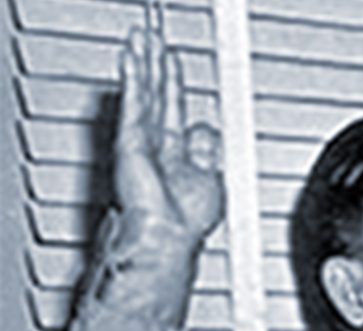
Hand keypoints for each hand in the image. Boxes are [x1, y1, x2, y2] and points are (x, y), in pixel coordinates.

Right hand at [115, 27, 223, 245]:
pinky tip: (133, 58)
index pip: (176, 114)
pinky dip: (134, 79)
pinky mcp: (130, 142)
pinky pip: (134, 103)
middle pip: (158, 99)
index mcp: (178, 161)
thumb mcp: (211, 181)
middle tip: (153, 42)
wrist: (166, 237)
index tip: (174, 67)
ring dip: (143, 65)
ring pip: (144, 95)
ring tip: (142, 39)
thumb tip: (209, 131)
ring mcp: (142, 145)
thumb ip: (207, 152)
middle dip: (156, 69)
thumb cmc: (188, 224)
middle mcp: (158, 152)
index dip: (176, 88)